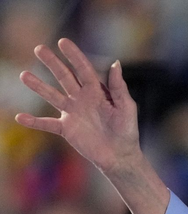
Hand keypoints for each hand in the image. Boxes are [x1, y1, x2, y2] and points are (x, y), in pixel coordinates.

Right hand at [16, 38, 140, 173]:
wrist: (120, 156)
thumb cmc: (127, 131)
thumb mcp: (126, 108)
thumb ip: (119, 88)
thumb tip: (116, 63)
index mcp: (97, 92)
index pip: (84, 69)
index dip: (74, 56)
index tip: (63, 42)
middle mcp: (82, 99)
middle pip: (64, 77)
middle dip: (52, 63)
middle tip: (39, 49)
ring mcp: (72, 113)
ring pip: (52, 96)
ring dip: (38, 86)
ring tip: (24, 75)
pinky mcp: (66, 129)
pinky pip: (47, 124)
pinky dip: (34, 122)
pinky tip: (20, 117)